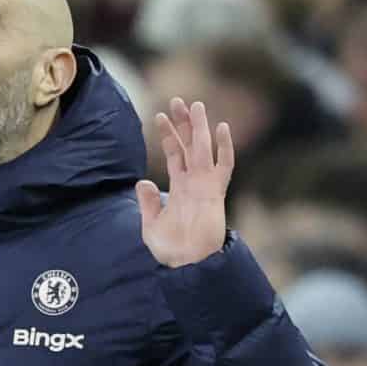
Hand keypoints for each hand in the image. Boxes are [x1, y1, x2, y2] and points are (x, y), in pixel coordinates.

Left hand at [135, 97, 232, 269]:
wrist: (188, 265)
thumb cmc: (171, 250)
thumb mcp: (151, 226)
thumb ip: (147, 204)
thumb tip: (142, 182)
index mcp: (179, 188)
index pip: (174, 154)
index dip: (167, 135)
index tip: (159, 116)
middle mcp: (193, 182)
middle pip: (189, 145)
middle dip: (183, 123)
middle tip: (177, 100)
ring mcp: (206, 186)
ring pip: (203, 149)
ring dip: (200, 128)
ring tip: (195, 105)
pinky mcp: (216, 193)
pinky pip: (224, 166)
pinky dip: (224, 147)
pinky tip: (221, 128)